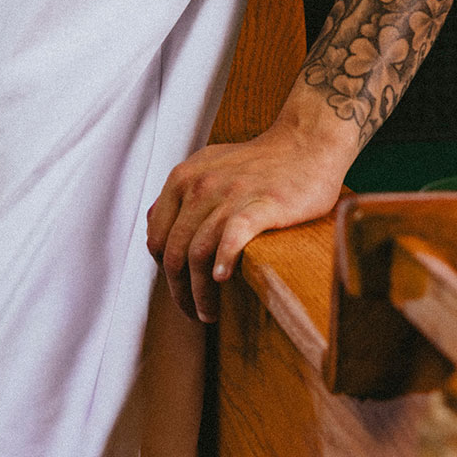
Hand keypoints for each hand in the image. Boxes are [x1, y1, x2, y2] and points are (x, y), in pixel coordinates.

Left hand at [145, 124, 348, 322]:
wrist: (303, 143)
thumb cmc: (257, 162)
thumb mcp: (207, 165)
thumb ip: (180, 192)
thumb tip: (153, 222)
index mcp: (183, 178)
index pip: (156, 237)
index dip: (164, 271)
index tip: (180, 289)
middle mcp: (200, 185)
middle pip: (175, 252)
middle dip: (180, 291)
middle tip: (195, 312)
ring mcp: (230, 194)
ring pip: (199, 253)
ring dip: (201, 292)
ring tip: (210, 313)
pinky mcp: (262, 204)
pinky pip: (233, 236)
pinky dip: (223, 260)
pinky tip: (223, 278)